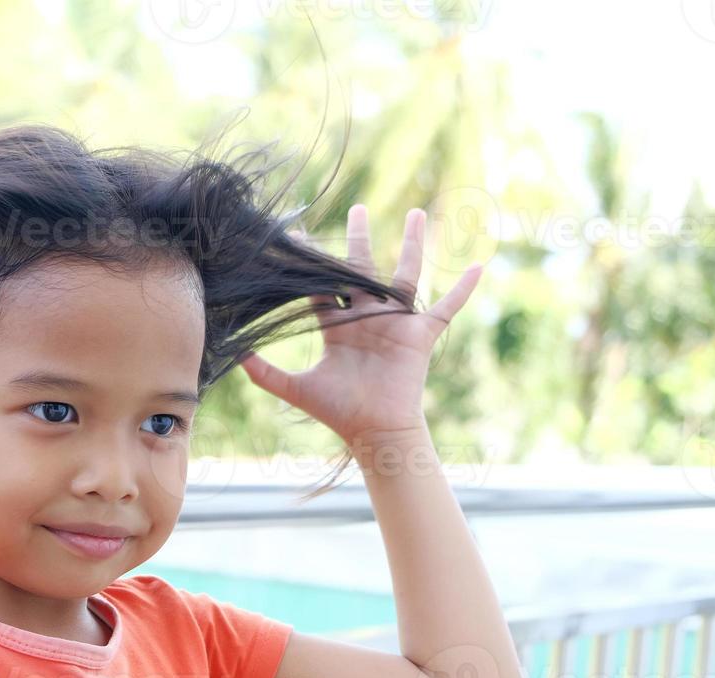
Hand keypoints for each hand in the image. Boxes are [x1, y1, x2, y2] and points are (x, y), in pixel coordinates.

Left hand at [240, 205, 482, 444]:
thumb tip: (234, 352)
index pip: (321, 287)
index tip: (299, 236)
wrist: (374, 431)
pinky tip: (480, 266)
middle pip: (362, 270)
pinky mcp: (420, 335)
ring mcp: (395, 324)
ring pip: (406, 275)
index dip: (309, 265)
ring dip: (413, 244)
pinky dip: (464, 290)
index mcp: (337, 327)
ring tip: (416, 212)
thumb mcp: (295, 388)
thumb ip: (264, 372)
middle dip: (358, 240)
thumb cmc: (337, 412)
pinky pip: (447, 308)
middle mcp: (366, 319)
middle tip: (356, 209)